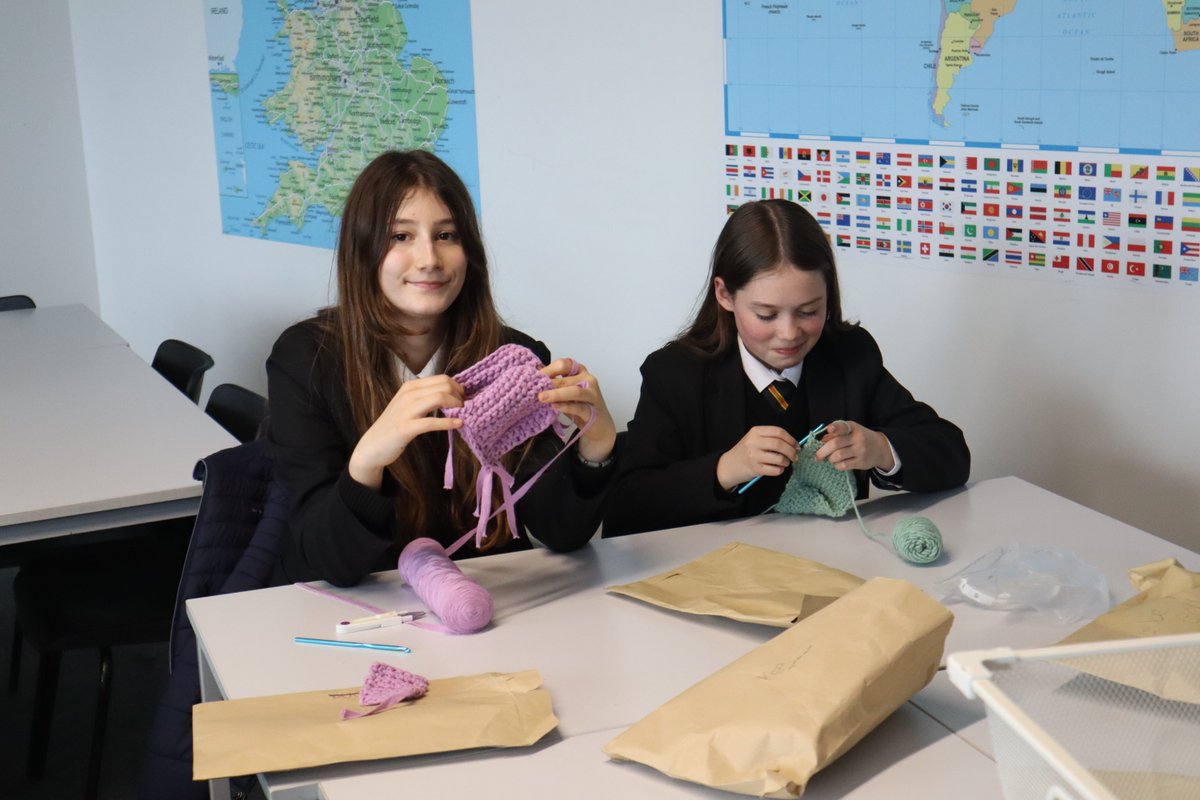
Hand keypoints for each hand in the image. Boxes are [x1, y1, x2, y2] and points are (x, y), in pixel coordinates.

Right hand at [348, 375, 464, 488]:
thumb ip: (426, 398)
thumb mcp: (409, 406)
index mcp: (410, 387)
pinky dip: (448, 422)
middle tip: (465, 407)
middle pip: (444, 386)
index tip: (464, 398)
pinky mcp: (406, 427)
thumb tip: (452, 395)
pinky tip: (458, 424)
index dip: (458, 387)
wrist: (372, 446)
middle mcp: (408, 394)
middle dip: (460, 395)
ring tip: (463, 413)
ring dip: (456, 405)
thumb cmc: (394, 426)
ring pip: (439, 398)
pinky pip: (432, 422)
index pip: (442, 378)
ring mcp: (406, 410)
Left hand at [538, 358, 616, 462]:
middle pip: (566, 379)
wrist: (599, 426)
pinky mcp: (593, 411)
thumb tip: (534, 375)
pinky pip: (579, 407)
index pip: (564, 364)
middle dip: (548, 383)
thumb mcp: (566, 391)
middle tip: (533, 388)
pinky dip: (566, 407)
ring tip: (542, 397)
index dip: (548, 369)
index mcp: (580, 371)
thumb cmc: (579, 406)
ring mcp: (592, 395)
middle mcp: (588, 380)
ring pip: (574, 391)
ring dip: (556, 394)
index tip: (534, 376)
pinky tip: (555, 407)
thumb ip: (554, 383)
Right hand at [716, 426, 797, 490]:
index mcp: (755, 432)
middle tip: (795, 456)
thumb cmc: (745, 451)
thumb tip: (793, 444)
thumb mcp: (754, 439)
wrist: (729, 465)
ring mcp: (753, 456)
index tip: (797, 446)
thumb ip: (770, 438)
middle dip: (791, 451)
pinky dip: (780, 470)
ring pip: (779, 458)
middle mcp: (754, 442)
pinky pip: (774, 470)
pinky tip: (778, 469)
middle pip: (779, 444)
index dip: (791, 439)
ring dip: (786, 462)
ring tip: (785, 463)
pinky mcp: (755, 469)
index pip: (778, 432)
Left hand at [813, 419, 894, 472]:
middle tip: (817, 456)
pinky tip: (837, 463)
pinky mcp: (861, 462)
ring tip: (830, 458)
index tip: (829, 430)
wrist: (880, 448)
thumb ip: (837, 433)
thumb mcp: (852, 430)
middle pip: (835, 444)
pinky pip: (843, 465)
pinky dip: (836, 465)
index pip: (843, 426)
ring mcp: (860, 451)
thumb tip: (821, 441)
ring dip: (830, 459)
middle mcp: (857, 438)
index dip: (835, 427)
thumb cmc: (860, 438)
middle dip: (822, 451)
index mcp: (853, 428)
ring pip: (837, 456)